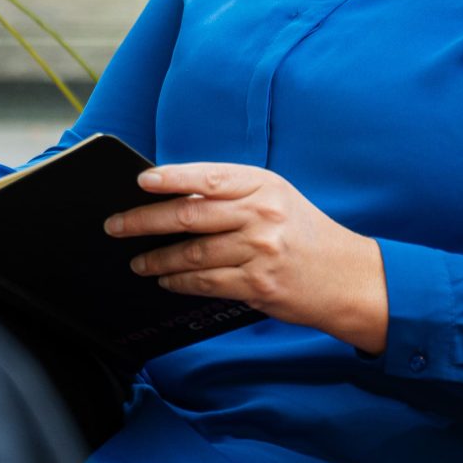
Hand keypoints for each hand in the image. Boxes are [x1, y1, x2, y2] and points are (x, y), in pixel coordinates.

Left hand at [105, 163, 388, 353]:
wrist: (346, 277)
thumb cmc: (303, 233)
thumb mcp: (275, 199)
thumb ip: (232, 196)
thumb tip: (174, 199)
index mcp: (263, 185)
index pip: (208, 177)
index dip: (171, 178)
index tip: (141, 181)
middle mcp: (261, 214)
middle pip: (190, 215)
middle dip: (144, 221)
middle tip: (116, 225)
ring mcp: (260, 251)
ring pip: (193, 254)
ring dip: (157, 258)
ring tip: (136, 260)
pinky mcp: (258, 285)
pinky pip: (206, 283)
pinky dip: (180, 282)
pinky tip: (166, 281)